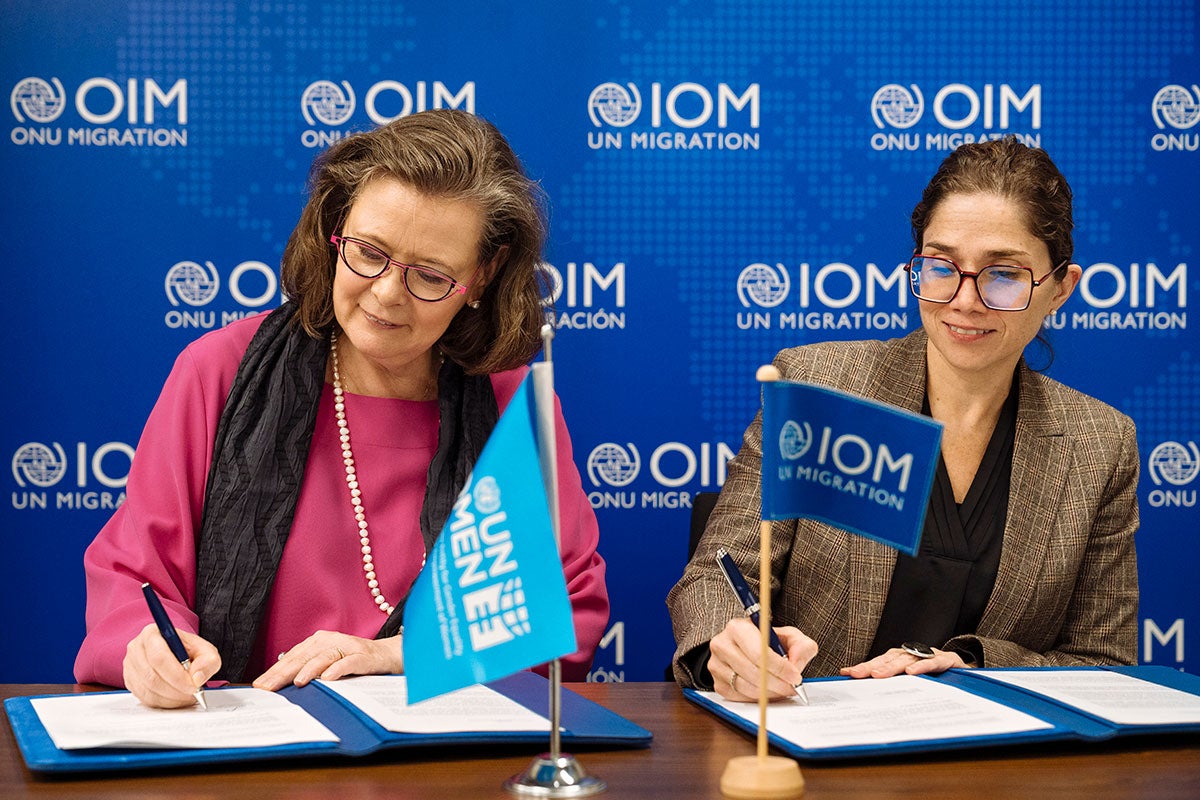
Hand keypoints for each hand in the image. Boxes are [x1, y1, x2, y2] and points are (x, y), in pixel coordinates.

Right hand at [123, 622, 219, 708]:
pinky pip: (144, 698)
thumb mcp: (206, 651)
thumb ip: (208, 661)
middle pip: (152, 676)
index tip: (193, 685)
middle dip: (176, 689)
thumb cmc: (189, 651)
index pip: (160, 657)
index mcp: (152, 633)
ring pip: (148, 690)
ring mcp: (130, 666)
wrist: (178, 656)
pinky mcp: (129, 682)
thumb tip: (197, 678)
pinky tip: (176, 698)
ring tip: (187, 696)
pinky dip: (163, 702)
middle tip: (193, 693)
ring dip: (171, 698)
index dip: (177, 675)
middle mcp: (136, 648)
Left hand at [252, 630, 404, 690]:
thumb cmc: (353, 661)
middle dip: (284, 673)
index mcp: (318, 642)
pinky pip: (348, 662)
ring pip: (324, 657)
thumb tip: (280, 683)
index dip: (275, 671)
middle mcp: (330, 640)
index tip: (260, 685)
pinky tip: (328, 678)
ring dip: (309, 670)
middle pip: (303, 657)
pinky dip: (338, 669)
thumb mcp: (327, 663)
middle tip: (269, 687)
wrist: (386, 655)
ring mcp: (347, 647)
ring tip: (296, 682)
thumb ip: (308, 668)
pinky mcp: (363, 656)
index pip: (292, 656)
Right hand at [707, 617, 817, 701]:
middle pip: (752, 672)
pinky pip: (739, 697)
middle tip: (792, 687)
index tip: (795, 676)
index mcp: (737, 628)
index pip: (758, 653)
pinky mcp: (717, 683)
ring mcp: (716, 665)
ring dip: (769, 692)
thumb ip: (800, 646)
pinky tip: (767, 691)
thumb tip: (796, 662)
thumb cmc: (768, 642)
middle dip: (777, 683)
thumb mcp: (789, 636)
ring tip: (782, 689)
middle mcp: (722, 644)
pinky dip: (757, 698)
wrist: (746, 648)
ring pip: (746, 687)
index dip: (780, 668)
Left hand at [839, 646, 967, 678]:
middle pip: (889, 658)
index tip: (846, 673)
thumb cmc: (935, 677)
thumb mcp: (913, 681)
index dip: (863, 667)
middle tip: (857, 674)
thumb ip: (892, 683)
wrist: (967, 672)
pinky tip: (911, 672)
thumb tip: (864, 692)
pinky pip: (933, 661)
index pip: (879, 662)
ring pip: (908, 658)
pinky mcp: (947, 660)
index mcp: (902, 658)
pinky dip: (921, 666)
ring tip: (878, 675)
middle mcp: (913, 654)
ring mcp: (929, 655)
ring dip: (892, 666)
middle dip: (872, 666)